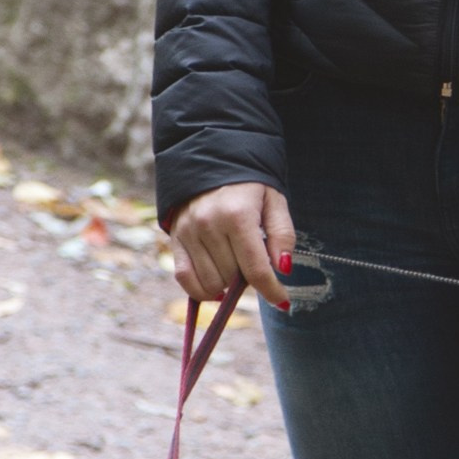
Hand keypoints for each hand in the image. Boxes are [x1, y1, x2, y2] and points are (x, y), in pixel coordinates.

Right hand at [168, 180, 295, 308]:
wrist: (210, 158)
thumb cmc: (249, 183)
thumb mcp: (274, 201)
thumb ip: (282, 234)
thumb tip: (283, 269)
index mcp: (238, 216)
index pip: (256, 268)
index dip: (271, 290)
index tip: (283, 301)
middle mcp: (209, 225)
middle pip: (233, 277)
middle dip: (249, 277)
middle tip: (254, 261)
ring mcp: (189, 233)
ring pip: (211, 282)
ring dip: (228, 283)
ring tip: (236, 264)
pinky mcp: (175, 238)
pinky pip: (185, 279)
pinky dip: (201, 290)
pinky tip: (216, 287)